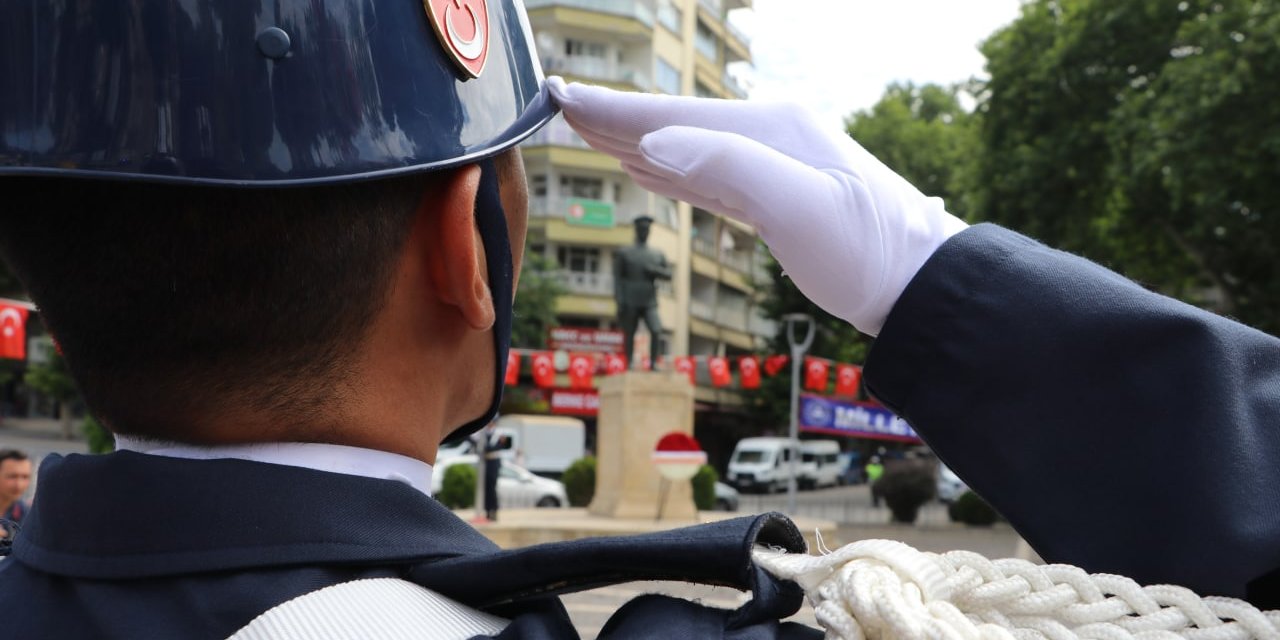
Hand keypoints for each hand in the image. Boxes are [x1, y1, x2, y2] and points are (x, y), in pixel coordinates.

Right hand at [548, 78, 966, 335]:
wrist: (920, 285)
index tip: (560, 95)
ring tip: (589, 128)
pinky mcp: (775, 192)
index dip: (613, 110)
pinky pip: (706, 173)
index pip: (674, 116)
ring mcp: (773, 161)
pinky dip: (669, 167)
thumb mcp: (801, 208)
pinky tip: (647, 164)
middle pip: (674, 122)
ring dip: (634, 138)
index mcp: (771, 127)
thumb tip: (657, 141)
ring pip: (686, 145)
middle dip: (614, 116)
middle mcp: (769, 133)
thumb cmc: (868, 252)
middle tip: (558, 103)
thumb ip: (730, 167)